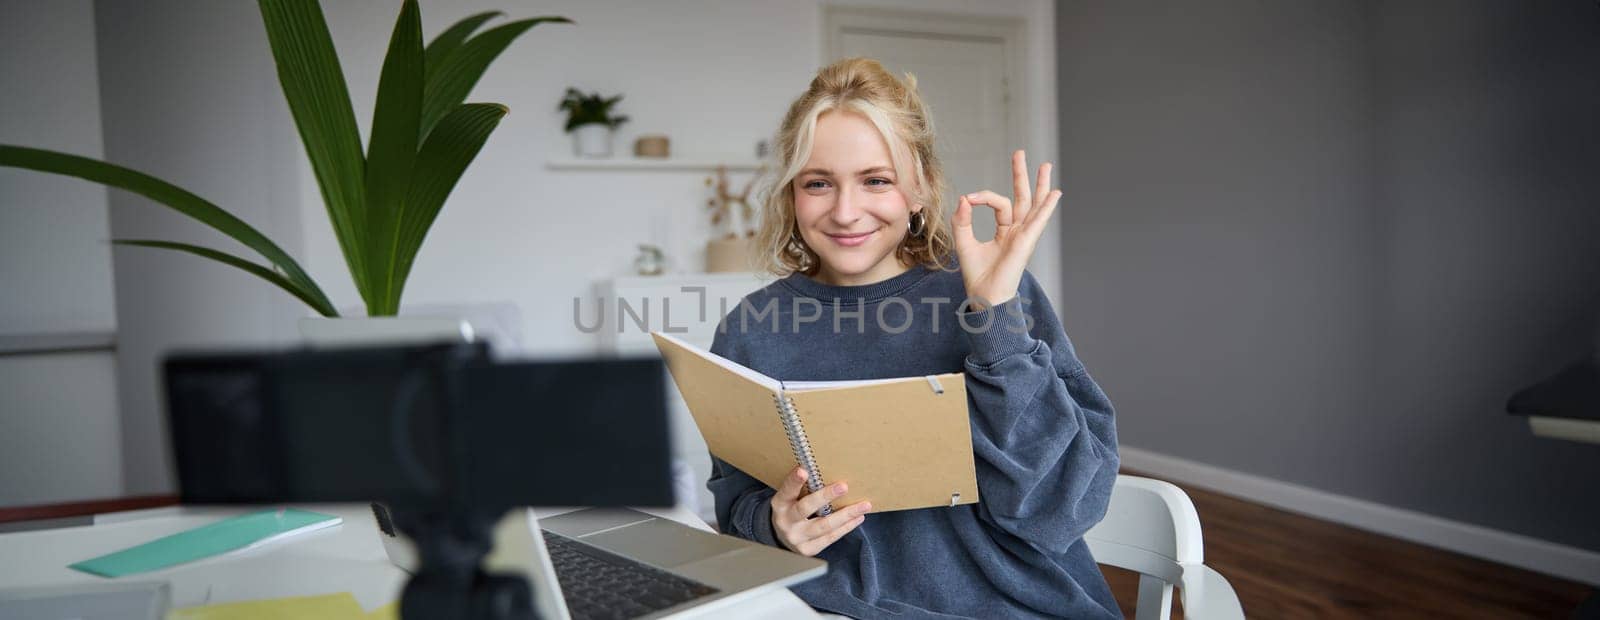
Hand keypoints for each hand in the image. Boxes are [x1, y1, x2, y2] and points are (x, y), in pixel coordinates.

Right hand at [769, 466, 870, 555]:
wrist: (785, 536)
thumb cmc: (792, 509)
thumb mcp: (791, 497)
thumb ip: (804, 487)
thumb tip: (829, 469)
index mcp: (780, 504)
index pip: (786, 491)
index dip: (794, 481)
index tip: (803, 470)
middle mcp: (785, 522)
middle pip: (805, 508)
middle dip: (825, 496)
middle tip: (843, 486)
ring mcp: (797, 538)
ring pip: (824, 526)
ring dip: (846, 514)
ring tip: (864, 505)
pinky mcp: (808, 549)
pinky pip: (830, 537)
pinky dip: (846, 527)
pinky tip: (858, 517)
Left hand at [954, 150, 1062, 308]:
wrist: (984, 298)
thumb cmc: (977, 277)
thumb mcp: (964, 243)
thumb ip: (962, 221)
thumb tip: (964, 199)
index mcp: (1005, 231)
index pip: (999, 203)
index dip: (983, 197)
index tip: (968, 199)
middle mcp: (1017, 231)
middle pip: (1023, 198)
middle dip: (1022, 175)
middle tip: (1021, 153)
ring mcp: (1023, 237)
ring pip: (1034, 206)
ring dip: (1040, 185)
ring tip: (1046, 165)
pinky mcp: (1025, 244)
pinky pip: (1036, 222)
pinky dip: (1046, 208)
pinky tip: (1054, 193)